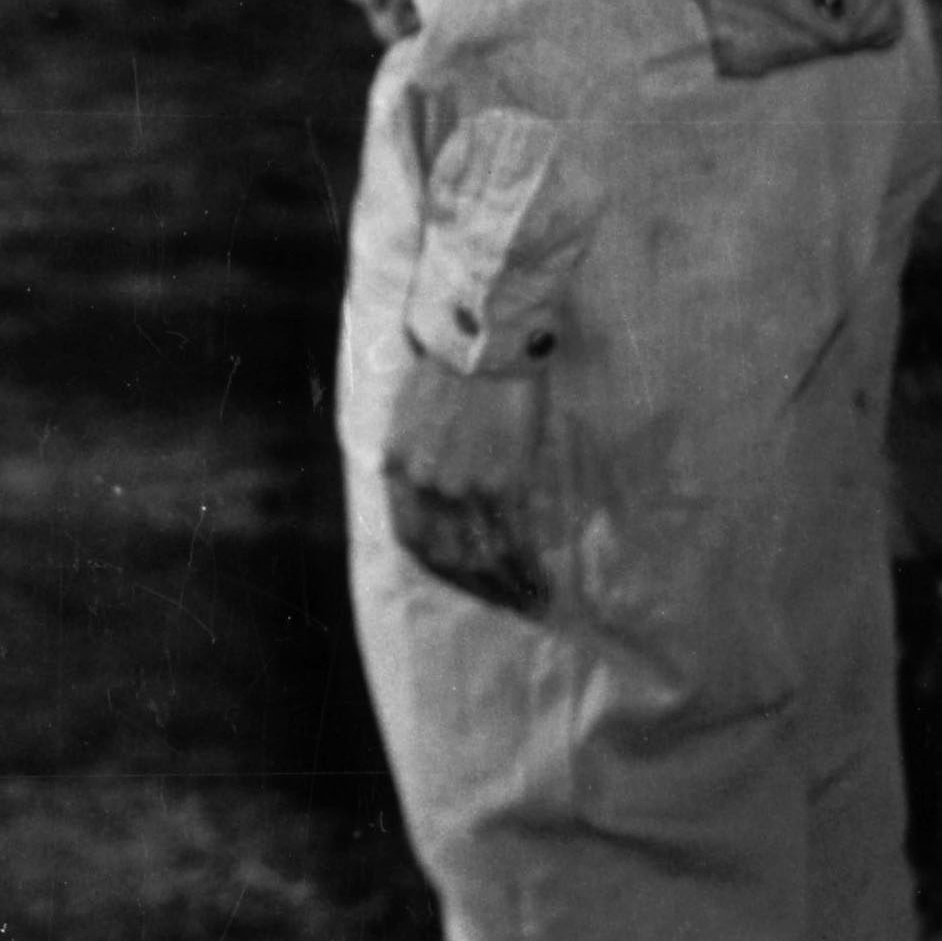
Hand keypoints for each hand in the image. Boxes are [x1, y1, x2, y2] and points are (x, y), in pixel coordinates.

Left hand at [379, 351, 548, 618]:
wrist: (484, 336)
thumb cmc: (454, 368)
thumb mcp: (413, 418)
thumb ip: (420, 462)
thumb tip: (438, 502)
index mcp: (396, 468)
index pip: (410, 540)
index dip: (439, 570)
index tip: (463, 582)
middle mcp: (424, 486)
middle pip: (448, 558)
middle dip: (478, 588)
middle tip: (505, 603)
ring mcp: (462, 488)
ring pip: (484, 558)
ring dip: (509, 589)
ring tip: (532, 604)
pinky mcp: (503, 483)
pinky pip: (515, 543)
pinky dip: (530, 571)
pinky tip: (545, 584)